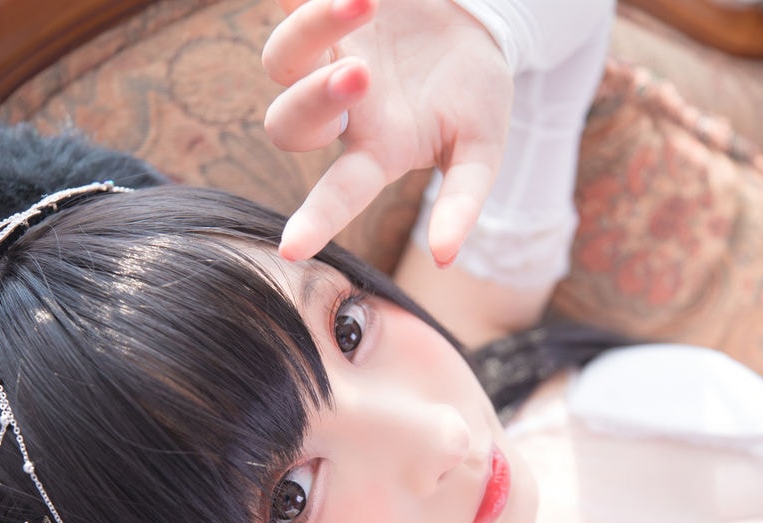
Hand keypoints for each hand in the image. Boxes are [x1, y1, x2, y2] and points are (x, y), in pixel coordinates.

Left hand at [263, 0, 512, 263]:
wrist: (476, 19)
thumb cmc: (473, 92)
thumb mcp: (481, 148)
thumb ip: (462, 200)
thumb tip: (444, 258)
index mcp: (375, 149)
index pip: (340, 192)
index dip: (316, 220)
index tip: (292, 250)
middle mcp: (336, 107)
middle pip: (290, 124)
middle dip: (315, 102)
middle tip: (360, 75)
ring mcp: (324, 53)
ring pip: (281, 57)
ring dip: (313, 32)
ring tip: (364, 2)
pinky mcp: (320, 4)